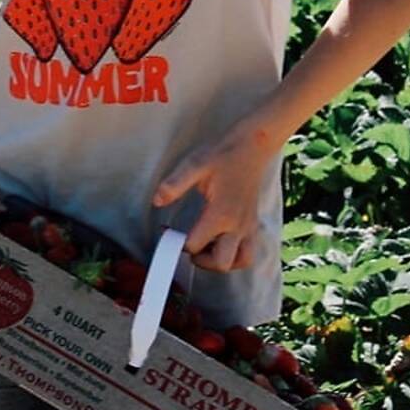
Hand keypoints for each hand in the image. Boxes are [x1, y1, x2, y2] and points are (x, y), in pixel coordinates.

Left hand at [153, 118, 284, 272]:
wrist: (253, 146)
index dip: (175, 242)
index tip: (166, 230)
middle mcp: (238, 226)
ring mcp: (249, 227)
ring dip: (221, 262)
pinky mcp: (253, 225)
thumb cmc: (223, 155)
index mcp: (221, 214)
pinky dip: (235, 257)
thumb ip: (175, 184)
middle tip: (187, 246)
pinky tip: (220, 243)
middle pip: (221, 263)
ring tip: (205, 248)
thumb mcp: (194, 164)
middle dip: (201, 261)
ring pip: (239, 262)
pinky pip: (248, 253)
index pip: (195, 245)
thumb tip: (156, 201)